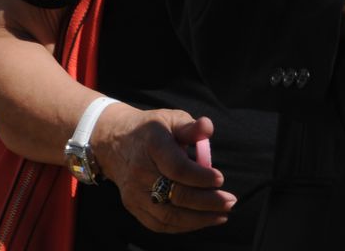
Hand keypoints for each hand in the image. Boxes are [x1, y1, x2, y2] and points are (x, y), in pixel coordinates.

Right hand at [91, 105, 234, 234]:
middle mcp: (140, 172)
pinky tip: (202, 220)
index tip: (221, 179)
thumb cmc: (152, 129)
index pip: (177, 168)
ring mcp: (134, 193)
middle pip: (175, 195)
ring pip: (167, 215)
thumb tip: (207, 127)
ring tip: (222, 215)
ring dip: (198, 219)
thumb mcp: (172, 118)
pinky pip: (158, 224)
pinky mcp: (132, 205)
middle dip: (207, 202)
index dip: (200, 176)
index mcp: (153, 146)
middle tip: (230, 201)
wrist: (114, 142)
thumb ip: (191, 126)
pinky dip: (182, 226)